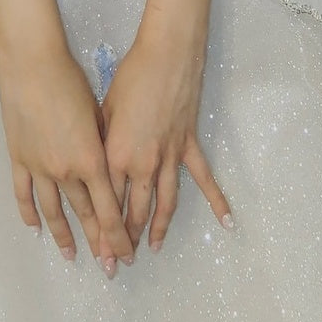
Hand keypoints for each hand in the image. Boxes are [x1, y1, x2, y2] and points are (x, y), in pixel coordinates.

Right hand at [0, 39, 133, 274]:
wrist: (33, 64)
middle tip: (108, 267)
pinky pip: (24, 194)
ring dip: (64, 236)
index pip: (109, 210)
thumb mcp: (99, 115)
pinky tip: (35, 228)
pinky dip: (29, 213)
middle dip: (99, 243)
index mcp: (92, 160)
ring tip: (72, 256)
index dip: (118, 237)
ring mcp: (39, 167)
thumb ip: (104, 147)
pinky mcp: (19, 158)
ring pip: (54, 211)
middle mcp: (67, 171)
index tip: (126, 256)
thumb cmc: (71, 81)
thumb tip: (110, 170)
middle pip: (85, 215)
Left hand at [101, 30, 230, 252]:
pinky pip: (203, 179)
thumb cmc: (129, 78)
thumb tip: (93, 163)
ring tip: (152, 249)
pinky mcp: (189, 146)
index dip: (101, 231)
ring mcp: (169, 157)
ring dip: (157, 228)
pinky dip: (216, 201)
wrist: (166, 57)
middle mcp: (142, 163)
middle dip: (125, 240)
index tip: (99, 253)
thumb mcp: (104, 110)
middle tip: (121, 264)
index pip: (105, 202)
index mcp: (115, 155)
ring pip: (164, 202)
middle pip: (133, 209)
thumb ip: (101, 142)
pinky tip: (227, 223)